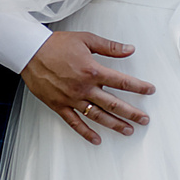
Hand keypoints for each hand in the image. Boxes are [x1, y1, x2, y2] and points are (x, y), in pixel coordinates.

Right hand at [22, 30, 154, 143]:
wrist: (30, 51)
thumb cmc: (56, 44)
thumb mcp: (86, 39)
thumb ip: (109, 47)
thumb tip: (129, 49)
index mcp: (93, 70)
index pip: (122, 82)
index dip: (139, 87)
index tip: (150, 90)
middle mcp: (84, 87)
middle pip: (113, 104)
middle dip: (132, 113)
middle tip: (144, 120)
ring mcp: (71, 98)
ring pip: (97, 116)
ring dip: (114, 125)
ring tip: (128, 131)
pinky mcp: (59, 105)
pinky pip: (74, 122)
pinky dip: (86, 133)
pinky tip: (97, 140)